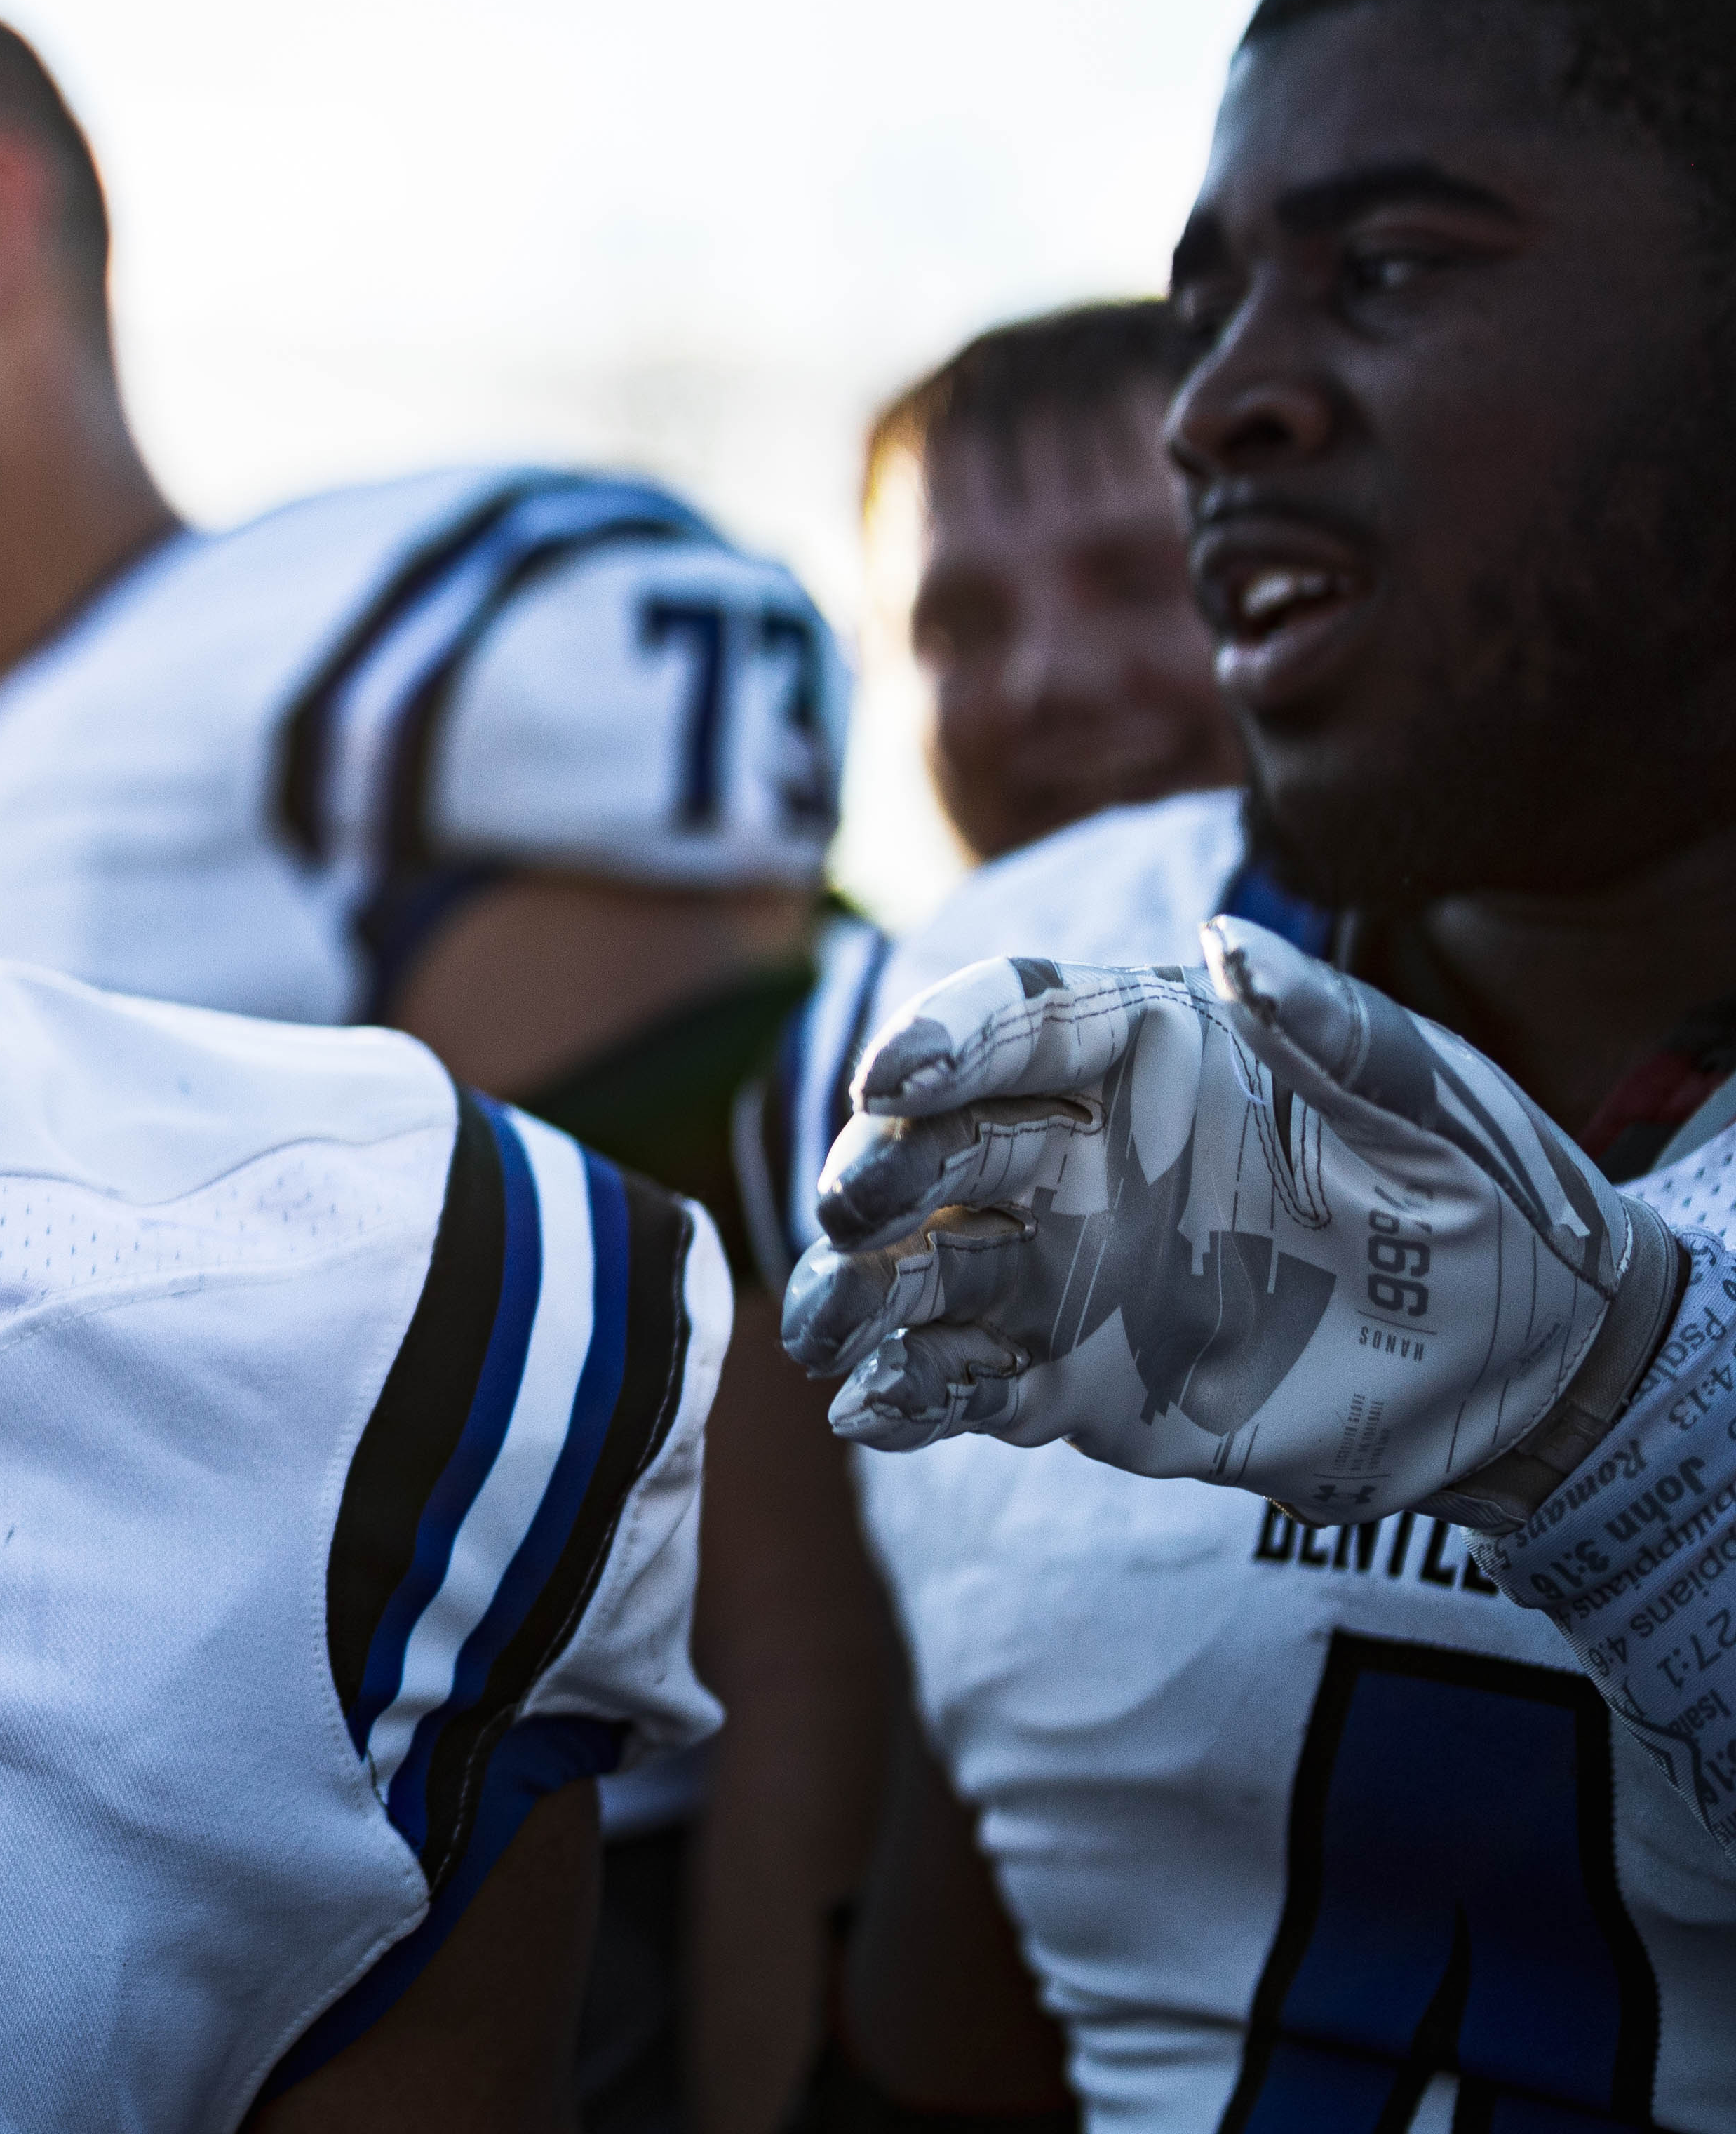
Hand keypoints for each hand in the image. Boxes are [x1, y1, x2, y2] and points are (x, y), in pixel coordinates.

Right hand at [784, 916, 1684, 1527]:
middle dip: (874, 1167)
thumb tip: (1226, 940)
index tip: (894, 1079)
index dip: (938, 1037)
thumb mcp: (1424, 1093)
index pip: (1008, 1018)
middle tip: (851, 1207)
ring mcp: (1070, 1267)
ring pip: (923, 1264)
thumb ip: (1325, 1022)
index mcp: (1147, 1053)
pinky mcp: (1080, 1376)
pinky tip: (874, 1412)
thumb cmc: (1484, 1192)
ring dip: (859, 1291)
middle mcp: (1083, 1150)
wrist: (1526, 1358)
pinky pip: (964, 1378)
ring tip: (826, 1332)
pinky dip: (909, 1396)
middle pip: (935, 1141)